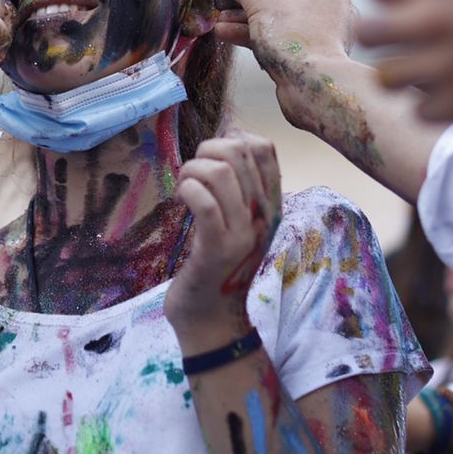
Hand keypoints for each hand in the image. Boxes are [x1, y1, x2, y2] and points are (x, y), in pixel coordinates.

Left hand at [164, 130, 282, 348]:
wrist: (211, 318)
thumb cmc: (218, 267)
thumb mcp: (237, 222)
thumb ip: (238, 186)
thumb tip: (229, 135)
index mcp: (271, 206)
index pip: (265, 148)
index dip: (233, 138)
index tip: (212, 159)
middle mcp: (263, 216)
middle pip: (240, 151)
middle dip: (206, 150)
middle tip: (192, 174)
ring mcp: (242, 233)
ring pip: (220, 172)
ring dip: (192, 169)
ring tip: (184, 188)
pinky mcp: (217, 249)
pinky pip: (204, 202)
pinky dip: (188, 190)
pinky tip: (180, 200)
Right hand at [213, 0, 359, 120]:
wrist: (315, 90)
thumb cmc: (296, 40)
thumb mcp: (261, 4)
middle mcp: (330, 4)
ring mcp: (321, 30)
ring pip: (278, 16)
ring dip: (245, 16)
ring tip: (218, 18)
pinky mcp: (311, 53)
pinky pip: (281, 36)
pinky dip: (255, 33)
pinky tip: (225, 34)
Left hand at [356, 0, 452, 121]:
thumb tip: (426, 2)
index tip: (420, 8)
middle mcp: (435, 14)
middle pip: (369, 33)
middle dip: (391, 40)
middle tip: (424, 47)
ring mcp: (446, 61)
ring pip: (386, 77)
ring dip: (410, 78)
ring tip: (446, 75)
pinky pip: (419, 110)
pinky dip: (438, 108)